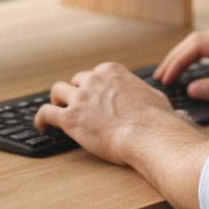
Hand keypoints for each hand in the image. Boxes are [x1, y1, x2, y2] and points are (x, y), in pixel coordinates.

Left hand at [37, 62, 208, 166]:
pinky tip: (41, 126)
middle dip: (76, 92)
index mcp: (113, 72)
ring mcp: (80, 99)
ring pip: (57, 92)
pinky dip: (41, 118)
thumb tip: (168, 109)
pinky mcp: (70, 119)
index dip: (93, 86)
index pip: (95, 73)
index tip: (94, 95)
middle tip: (77, 105)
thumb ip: (152, 100)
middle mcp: (94, 81)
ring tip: (56, 110)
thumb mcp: (158, 100)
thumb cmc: (157, 121)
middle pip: (76, 81)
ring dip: (57, 101)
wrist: (147, 135)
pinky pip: (46, 113)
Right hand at [154, 30, 208, 110]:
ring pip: (208, 44)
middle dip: (177, 57)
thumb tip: (192, 89)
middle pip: (198, 41)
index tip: (166, 78)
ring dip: (189, 57)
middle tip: (162, 76)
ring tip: (175, 73)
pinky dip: (203, 58)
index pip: (196, 46)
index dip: (177, 61)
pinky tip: (200, 71)